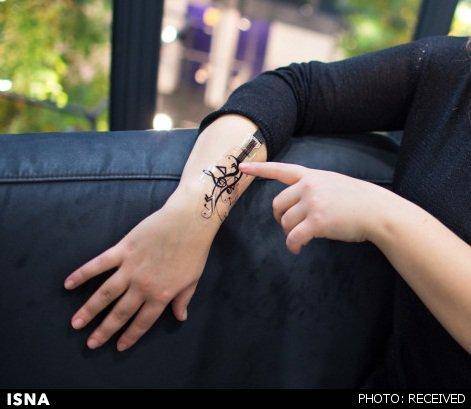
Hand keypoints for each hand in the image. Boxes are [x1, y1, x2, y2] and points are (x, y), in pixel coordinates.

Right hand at [64, 195, 212, 350]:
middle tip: (91, 344)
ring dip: (89, 310)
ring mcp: (130, 268)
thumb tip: (181, 317)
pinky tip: (68, 284)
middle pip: (120, 312)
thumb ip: (183, 299)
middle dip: (104, 330)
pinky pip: (99, 264)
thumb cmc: (194, 250)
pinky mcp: (123, 250)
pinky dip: (82, 274)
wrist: (188, 221)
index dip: (130, 336)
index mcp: (161, 295)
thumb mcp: (193, 279)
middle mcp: (142, 286)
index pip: (143, 321)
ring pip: (105, 293)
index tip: (118, 347)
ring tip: (75, 323)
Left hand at [239, 161, 392, 253]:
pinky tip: (297, 249)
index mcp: (311, 175)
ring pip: (285, 222)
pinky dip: (292, 245)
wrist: (378, 210)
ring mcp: (313, 202)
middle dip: (280, 218)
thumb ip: (313, 186)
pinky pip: (294, 237)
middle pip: (278, 204)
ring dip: (289, 233)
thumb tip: (297, 204)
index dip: (259, 168)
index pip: (280, 169)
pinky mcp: (317, 221)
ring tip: (299, 239)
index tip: (241, 167)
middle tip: (288, 226)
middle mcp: (309, 186)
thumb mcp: (333, 182)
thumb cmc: (358, 200)